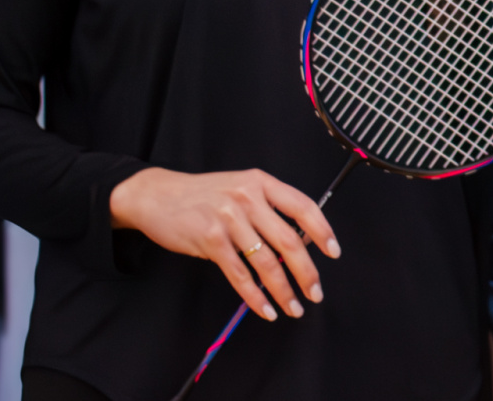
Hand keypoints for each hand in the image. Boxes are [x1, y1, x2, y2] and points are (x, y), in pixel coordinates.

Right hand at [108, 166, 338, 321]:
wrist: (158, 195)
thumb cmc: (205, 195)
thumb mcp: (241, 188)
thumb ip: (267, 208)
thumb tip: (299, 241)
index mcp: (262, 183)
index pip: (303, 207)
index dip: (322, 231)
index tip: (333, 252)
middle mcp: (248, 198)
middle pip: (289, 240)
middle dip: (307, 271)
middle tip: (315, 292)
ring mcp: (228, 219)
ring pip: (266, 262)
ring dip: (283, 290)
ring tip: (294, 307)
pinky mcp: (210, 240)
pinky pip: (239, 275)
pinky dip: (255, 297)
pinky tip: (266, 309)